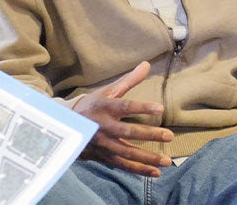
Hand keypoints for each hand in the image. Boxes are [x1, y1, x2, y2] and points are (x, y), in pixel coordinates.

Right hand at [74, 62, 174, 176]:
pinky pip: (122, 165)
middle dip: (149, 135)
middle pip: (127, 132)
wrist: (66, 126)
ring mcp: (102, 143)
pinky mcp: (102, 156)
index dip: (142, 107)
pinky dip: (138, 170)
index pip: (125, 106)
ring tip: (166, 161)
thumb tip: (147, 64)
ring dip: (147, 158)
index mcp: (104, 107)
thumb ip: (130, 81)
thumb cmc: (93, 105)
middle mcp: (103, 126)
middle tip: (169, 136)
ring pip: (126, 153)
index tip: (160, 108)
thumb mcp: (108, 91)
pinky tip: (155, 172)